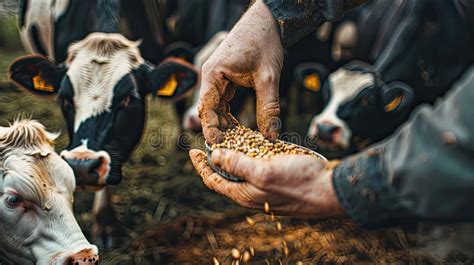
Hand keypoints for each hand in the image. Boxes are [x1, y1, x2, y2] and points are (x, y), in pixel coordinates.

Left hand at [189, 149, 345, 217]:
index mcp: (245, 193)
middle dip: (217, 156)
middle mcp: (252, 191)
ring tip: (230, 134)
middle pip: (227, 174)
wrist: (330, 190)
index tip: (193, 151)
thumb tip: (215, 157)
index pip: (214, 181)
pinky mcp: (278, 178)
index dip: (201, 166)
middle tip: (212, 138)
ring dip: (235, 151)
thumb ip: (238, 165)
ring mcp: (266, 185)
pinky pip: (259, 165)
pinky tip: (254, 140)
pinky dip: (252, 152)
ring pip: (244, 168)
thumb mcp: (265, 172)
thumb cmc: (300, 183)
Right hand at [198, 0, 283, 143]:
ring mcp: (217, 77)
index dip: (211, 129)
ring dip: (225, 124)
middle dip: (219, 130)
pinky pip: (224, 101)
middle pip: (209, 110)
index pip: (206, 108)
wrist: (267, 20)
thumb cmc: (264, 42)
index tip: (219, 147)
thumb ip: (269, 108)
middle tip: (229, 151)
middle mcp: (210, 76)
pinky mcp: (225, 78)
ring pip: (216, 107)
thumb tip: (271, 136)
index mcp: (213, 74)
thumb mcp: (268, 78)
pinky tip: (238, 127)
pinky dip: (229, 114)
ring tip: (235, 143)